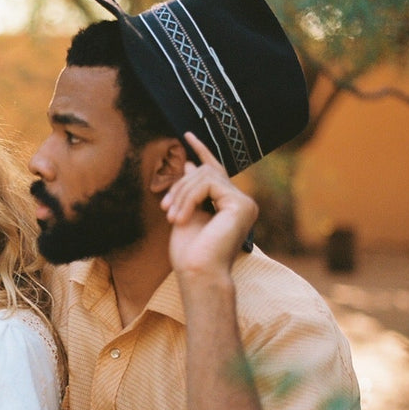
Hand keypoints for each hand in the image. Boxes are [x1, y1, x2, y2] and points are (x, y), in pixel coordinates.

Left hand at [160, 133, 257, 277]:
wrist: (198, 274)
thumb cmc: (190, 253)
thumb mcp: (185, 213)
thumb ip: (190, 191)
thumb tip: (189, 164)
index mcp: (229, 205)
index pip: (216, 170)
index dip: (201, 150)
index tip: (186, 135)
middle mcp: (241, 202)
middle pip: (205, 171)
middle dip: (179, 186)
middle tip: (164, 208)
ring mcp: (244, 203)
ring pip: (205, 175)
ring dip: (181, 194)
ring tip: (171, 216)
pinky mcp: (241, 205)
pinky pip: (209, 184)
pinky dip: (189, 198)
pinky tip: (180, 218)